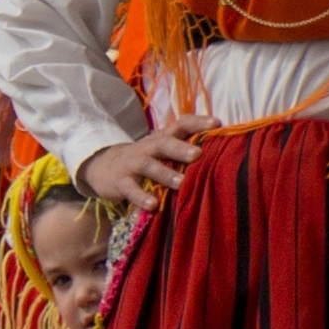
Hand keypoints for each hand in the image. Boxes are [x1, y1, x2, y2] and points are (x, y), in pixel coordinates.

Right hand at [80, 125, 207, 207]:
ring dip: (165, 174)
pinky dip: (141, 197)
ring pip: (148, 165)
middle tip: (197, 154)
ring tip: (181, 183)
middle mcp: (147, 148)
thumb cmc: (145, 159)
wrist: (103, 168)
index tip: (217, 124)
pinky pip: (131, 189)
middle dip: (180, 148)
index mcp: (161, 138)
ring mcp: (132, 164)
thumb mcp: (162, 150)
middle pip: (163, 143)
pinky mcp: (120, 182)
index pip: (180, 124)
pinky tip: (153, 205)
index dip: (197, 122)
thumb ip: (185, 149)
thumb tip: (225, 150)